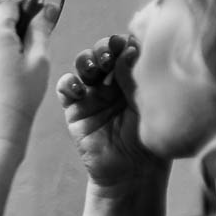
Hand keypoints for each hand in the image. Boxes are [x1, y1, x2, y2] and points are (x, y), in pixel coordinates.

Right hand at [56, 34, 165, 188]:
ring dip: (86, 60)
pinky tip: (80, 89)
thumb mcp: (148, 105)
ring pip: (82, 64)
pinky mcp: (75, 109)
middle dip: (104, 48)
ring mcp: (93, 94)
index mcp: (135, 78)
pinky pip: (65, 88)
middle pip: (102, 51)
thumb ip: (135, 77)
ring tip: (95, 68)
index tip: (128, 42)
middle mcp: (113, 82)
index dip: (124, 41)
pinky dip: (68, 83)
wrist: (132, 173)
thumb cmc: (149, 140)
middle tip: (110, 53)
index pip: (126, 49)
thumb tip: (128, 48)